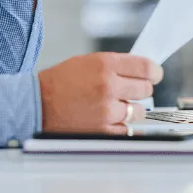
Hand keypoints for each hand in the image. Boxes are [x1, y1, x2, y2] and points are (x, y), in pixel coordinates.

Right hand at [38, 53, 163, 133]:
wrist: (37, 105)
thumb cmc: (60, 82)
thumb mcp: (87, 62)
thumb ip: (115, 66)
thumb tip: (142, 71)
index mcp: (105, 64)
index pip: (145, 67)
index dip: (154, 72)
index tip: (155, 75)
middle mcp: (108, 86)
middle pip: (145, 89)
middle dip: (141, 89)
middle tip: (132, 91)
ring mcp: (107, 110)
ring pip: (139, 111)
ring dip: (132, 109)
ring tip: (116, 106)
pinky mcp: (103, 130)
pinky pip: (128, 130)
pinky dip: (125, 125)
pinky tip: (115, 120)